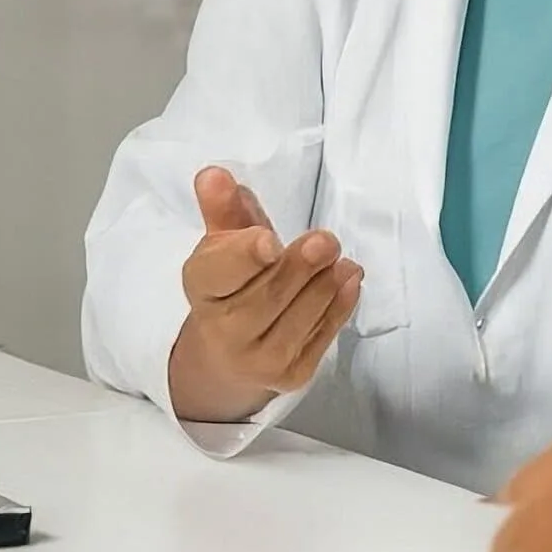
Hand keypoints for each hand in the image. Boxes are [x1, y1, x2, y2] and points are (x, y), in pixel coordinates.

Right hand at [167, 167, 363, 422]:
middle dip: (299, 267)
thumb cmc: (234, 284)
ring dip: (325, 284)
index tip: (269, 241)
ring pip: (298, 317)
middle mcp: (223, 332)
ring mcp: (258, 360)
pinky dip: (339, 307)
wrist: (232, 353)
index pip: (217, 274)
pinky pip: (321, 337)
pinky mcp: (290, 376)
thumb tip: (214, 174)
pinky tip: (349, 281)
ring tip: (341, 259)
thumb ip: (225, 210)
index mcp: (202, 291)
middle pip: (266, 296)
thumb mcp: (225, 245)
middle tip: (327, 240)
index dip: (243, 257)